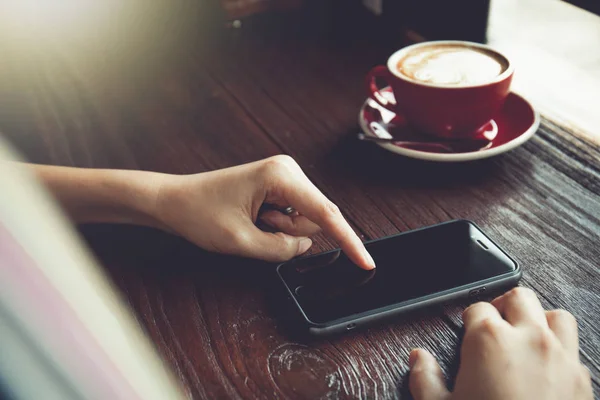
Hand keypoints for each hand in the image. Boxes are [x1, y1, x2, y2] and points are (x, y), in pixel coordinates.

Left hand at [156, 155, 374, 268]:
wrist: (174, 200)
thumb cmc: (199, 213)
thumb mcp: (241, 242)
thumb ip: (281, 250)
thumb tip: (306, 245)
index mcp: (280, 176)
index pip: (325, 213)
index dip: (348, 240)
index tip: (366, 261)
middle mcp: (287, 170)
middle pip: (315, 217)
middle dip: (290, 233)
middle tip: (256, 226)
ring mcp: (283, 176)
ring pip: (304, 219)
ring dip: (280, 230)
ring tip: (251, 219)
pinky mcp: (278, 185)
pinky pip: (292, 216)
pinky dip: (275, 225)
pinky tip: (252, 216)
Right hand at [409, 287, 592, 399]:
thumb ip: (425, 378)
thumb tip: (418, 359)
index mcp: (489, 339)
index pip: (477, 308)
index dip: (469, 319)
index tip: (466, 331)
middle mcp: (529, 338)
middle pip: (519, 297)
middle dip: (504, 305)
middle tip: (495, 322)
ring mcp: (561, 357)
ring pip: (556, 316)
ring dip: (540, 320)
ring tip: (525, 336)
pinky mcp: (583, 380)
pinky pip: (574, 350)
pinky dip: (561, 350)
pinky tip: (547, 368)